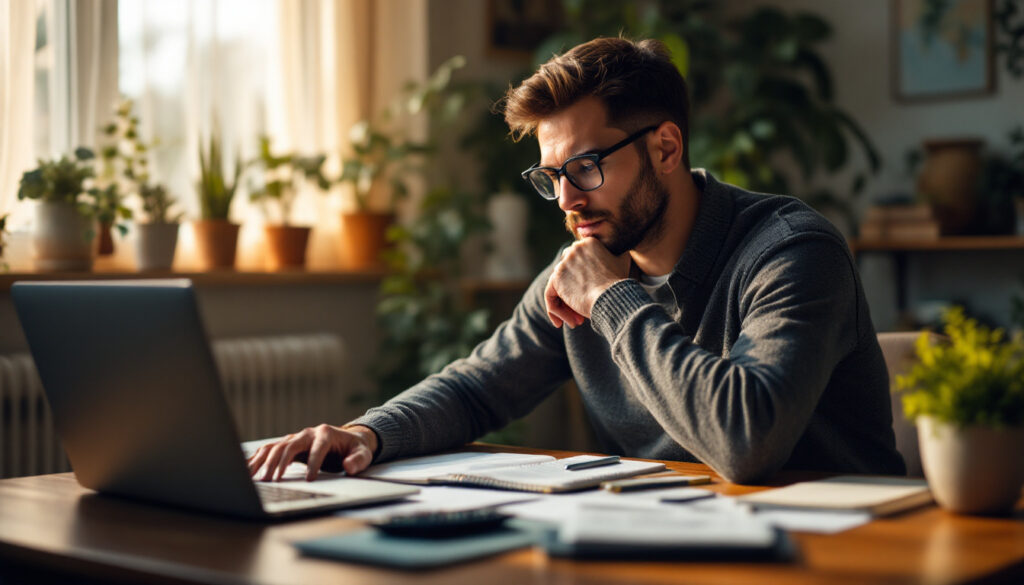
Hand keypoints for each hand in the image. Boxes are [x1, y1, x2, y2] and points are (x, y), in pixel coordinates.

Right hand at [246, 424, 378, 481]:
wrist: (347, 440)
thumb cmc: (354, 448)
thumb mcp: (363, 453)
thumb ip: (358, 460)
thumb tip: (348, 467)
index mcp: (325, 433)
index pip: (317, 448)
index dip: (314, 463)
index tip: (310, 480)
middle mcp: (307, 433)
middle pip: (289, 445)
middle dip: (279, 463)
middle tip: (272, 481)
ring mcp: (295, 437)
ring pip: (275, 447)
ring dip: (264, 462)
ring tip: (256, 479)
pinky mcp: (288, 445)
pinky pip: (269, 450)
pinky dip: (258, 459)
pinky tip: (248, 469)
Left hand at [544, 238, 629, 327]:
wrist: (611, 297)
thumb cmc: (619, 283)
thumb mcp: (622, 261)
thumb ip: (614, 253)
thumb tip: (613, 254)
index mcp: (589, 243)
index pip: (579, 261)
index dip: (583, 280)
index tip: (591, 295)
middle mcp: (574, 249)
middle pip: (568, 273)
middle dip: (573, 293)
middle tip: (580, 313)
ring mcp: (564, 263)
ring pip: (559, 286)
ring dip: (567, 305)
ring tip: (576, 321)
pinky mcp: (556, 278)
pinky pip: (550, 295)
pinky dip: (555, 310)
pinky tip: (562, 323)